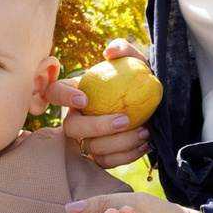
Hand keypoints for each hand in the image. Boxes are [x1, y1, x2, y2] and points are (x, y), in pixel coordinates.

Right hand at [48, 38, 154, 170]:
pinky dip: (126, 156)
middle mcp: (77, 118)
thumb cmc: (141, 82)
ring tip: (143, 132)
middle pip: (71, 128)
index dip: (63, 98)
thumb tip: (110, 52)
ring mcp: (87, 139)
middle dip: (96, 126)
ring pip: (91, 147)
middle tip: (124, 120)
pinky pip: (106, 162)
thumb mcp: (136, 62)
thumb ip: (124, 50)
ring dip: (119, 143)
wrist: (158, 108)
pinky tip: (145, 144)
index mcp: (76, 93)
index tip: (85, 99)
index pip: (54, 92)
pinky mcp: (101, 156)